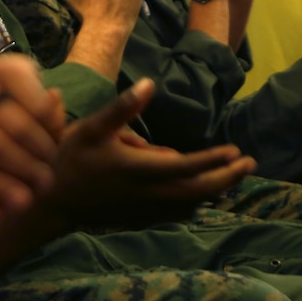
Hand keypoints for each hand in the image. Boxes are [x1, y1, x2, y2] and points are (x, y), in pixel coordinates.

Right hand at [45, 79, 256, 226]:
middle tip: (250, 163)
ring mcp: (145, 209)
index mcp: (139, 170)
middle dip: (227, 178)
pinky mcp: (140, 217)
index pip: (187, 168)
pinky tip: (202, 192)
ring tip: (234, 174)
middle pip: (198, 191)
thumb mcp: (91, 127)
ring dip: (215, 189)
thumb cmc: (69, 158)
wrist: (51, 202)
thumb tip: (150, 84)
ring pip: (191, 203)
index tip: (236, 151)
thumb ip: (123, 108)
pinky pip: (177, 211)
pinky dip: (196, 200)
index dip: (214, 160)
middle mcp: (148, 194)